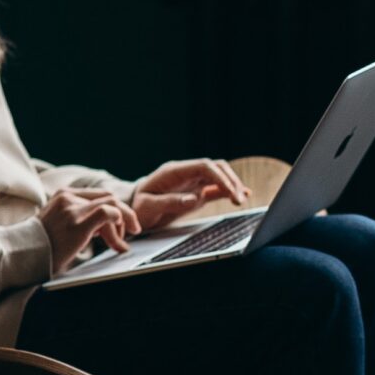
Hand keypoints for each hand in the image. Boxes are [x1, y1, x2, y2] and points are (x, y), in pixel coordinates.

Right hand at [40, 187, 139, 271]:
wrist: (22, 253)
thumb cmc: (40, 245)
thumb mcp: (58, 224)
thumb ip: (79, 219)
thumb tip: (105, 228)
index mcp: (63, 195)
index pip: (98, 195)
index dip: (114, 209)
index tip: (121, 225)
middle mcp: (69, 197)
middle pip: (109, 197)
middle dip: (124, 215)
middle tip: (133, 230)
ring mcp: (74, 208)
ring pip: (112, 206)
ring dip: (123, 225)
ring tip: (122, 244)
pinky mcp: (79, 222)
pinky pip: (109, 214)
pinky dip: (119, 225)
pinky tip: (119, 241)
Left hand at [128, 158, 252, 230]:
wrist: (133, 208)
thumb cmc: (138, 206)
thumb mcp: (148, 206)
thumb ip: (170, 202)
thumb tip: (194, 198)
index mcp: (174, 171)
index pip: (204, 166)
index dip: (219, 177)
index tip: (229, 191)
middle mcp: (186, 173)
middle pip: (215, 168)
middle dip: (230, 181)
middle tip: (238, 199)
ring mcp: (192, 182)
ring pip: (219, 176)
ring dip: (232, 186)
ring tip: (241, 200)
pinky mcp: (196, 192)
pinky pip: (216, 188)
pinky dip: (229, 191)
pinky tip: (242, 196)